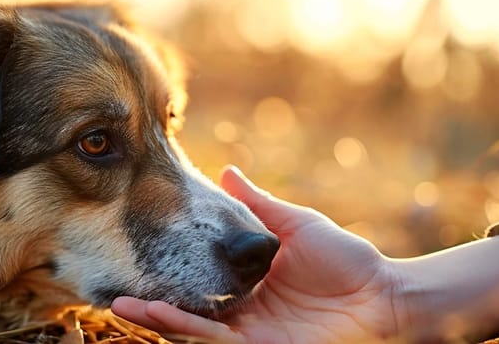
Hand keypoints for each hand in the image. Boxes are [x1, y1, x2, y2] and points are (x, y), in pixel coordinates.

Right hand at [112, 166, 403, 342]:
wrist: (384, 293)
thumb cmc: (347, 259)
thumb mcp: (292, 226)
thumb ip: (257, 205)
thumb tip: (227, 171)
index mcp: (245, 286)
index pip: (196, 285)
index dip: (165, 279)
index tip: (136, 261)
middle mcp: (242, 314)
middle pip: (186, 313)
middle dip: (151, 306)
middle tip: (114, 294)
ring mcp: (250, 335)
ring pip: (194, 331)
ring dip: (160, 319)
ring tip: (126, 305)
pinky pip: (217, 341)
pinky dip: (189, 329)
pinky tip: (164, 316)